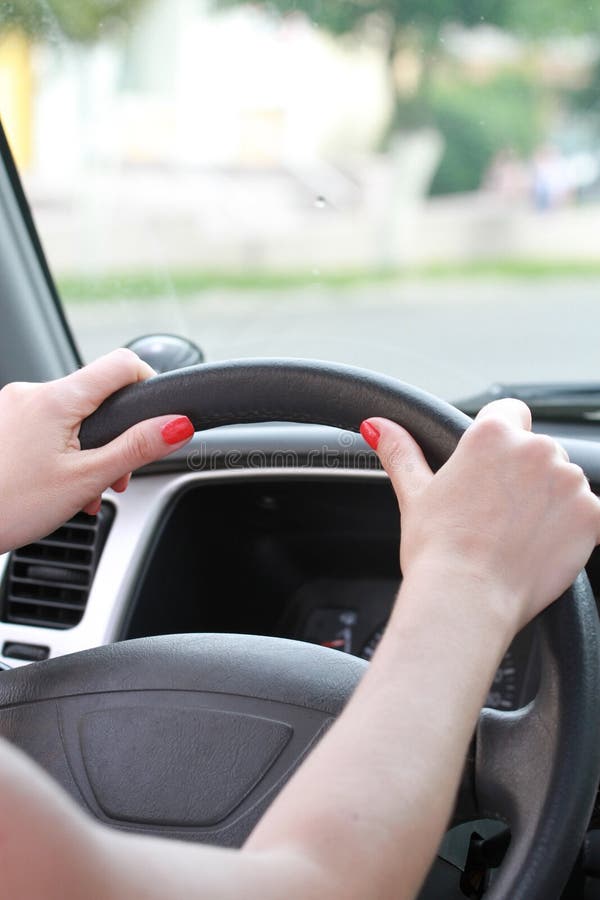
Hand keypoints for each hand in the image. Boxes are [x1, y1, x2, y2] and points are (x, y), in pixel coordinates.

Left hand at [0, 348, 194, 553]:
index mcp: (56, 399)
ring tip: (80, 493)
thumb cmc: (7, 506)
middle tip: (113, 480)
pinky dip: (62, 452)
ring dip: (88, 452)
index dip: (149, 383)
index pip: (121, 364)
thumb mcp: (85, 480)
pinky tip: (58, 486)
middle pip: (97, 397)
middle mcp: (31, 393)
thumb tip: (177, 425)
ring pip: (72, 417)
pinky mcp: (3, 423)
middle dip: (115, 438)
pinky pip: (46, 427)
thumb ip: (136, 448)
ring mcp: (12, 406)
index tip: (158, 416)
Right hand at [361, 399, 599, 631]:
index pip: (511, 413)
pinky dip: (571, 530)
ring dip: (549, 502)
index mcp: (493, 435)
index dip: (500, 440)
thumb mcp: (414, 494)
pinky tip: (538, 548)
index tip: (490, 470)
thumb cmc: (438, 549)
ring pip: (565, 482)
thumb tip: (378, 426)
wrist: (466, 598)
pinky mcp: (591, 516)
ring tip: (515, 535)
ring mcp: (569, 483)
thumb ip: (401, 452)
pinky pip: (587, 515)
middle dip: (524, 477)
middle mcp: (536, 450)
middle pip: (538, 451)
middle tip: (495, 514)